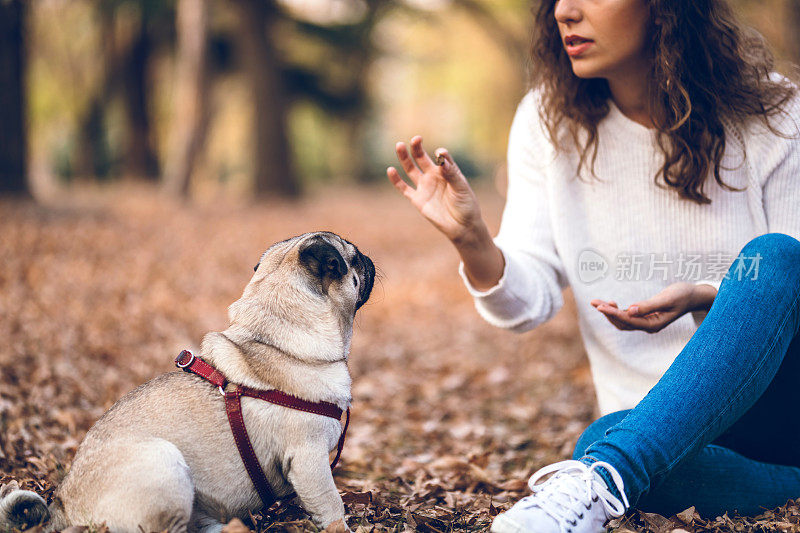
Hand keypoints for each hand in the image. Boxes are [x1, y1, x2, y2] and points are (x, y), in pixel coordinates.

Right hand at [387, 136, 483, 244]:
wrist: (462, 227)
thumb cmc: (466, 205)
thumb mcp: (462, 188)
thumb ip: (452, 174)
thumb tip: (442, 159)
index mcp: (446, 171)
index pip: (441, 157)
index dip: (441, 153)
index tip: (440, 154)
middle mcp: (433, 176)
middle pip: (421, 158)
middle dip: (417, 148)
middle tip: (415, 139)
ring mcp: (424, 187)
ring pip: (410, 169)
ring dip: (404, 157)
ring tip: (399, 146)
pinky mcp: (417, 199)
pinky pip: (404, 188)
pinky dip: (396, 180)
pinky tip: (390, 170)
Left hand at [591, 282, 710, 332]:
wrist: (694, 296)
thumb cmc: (683, 294)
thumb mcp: (667, 298)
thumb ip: (649, 305)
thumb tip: (630, 310)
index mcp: (654, 324)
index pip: (628, 320)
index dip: (613, 313)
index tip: (600, 307)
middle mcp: (648, 326)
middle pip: (622, 323)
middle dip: (607, 313)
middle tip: (594, 302)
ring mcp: (646, 323)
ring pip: (623, 321)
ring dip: (609, 312)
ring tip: (596, 302)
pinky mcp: (645, 317)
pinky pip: (627, 316)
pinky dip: (616, 311)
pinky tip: (609, 303)